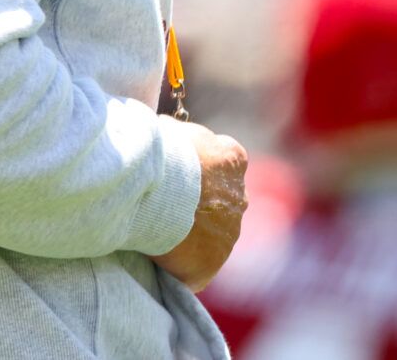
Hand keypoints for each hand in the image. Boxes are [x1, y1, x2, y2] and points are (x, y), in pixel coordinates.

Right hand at [149, 121, 246, 291]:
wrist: (159, 186)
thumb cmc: (161, 151)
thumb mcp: (174, 129)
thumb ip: (180, 136)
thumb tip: (168, 133)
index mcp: (233, 159)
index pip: (222, 165)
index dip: (198, 171)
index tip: (176, 175)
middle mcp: (239, 197)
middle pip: (220, 204)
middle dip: (200, 206)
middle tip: (166, 206)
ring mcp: (229, 233)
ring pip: (211, 237)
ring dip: (191, 236)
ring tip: (157, 231)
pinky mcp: (211, 264)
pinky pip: (195, 268)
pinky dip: (180, 265)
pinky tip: (158, 258)